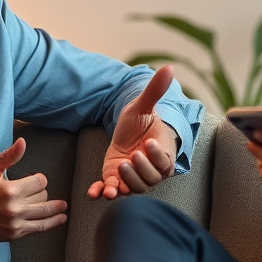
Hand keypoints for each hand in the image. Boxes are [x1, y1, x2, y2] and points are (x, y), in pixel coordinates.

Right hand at [0, 138, 67, 249]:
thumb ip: (7, 157)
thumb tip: (23, 142)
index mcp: (10, 189)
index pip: (39, 182)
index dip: (40, 179)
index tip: (36, 179)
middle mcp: (15, 207)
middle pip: (43, 196)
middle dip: (43, 191)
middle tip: (37, 191)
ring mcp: (16, 222)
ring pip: (45, 212)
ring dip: (56, 208)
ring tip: (64, 206)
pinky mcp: (15, 234)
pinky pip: (40, 228)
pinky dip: (53, 223)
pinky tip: (61, 218)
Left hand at [87, 65, 178, 199]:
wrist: (126, 134)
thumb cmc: (140, 122)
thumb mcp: (143, 106)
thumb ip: (154, 91)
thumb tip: (168, 68)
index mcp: (162, 155)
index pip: (164, 161)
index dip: (158, 156)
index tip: (149, 144)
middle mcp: (150, 171)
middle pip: (150, 179)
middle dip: (141, 170)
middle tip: (132, 156)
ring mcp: (133, 178)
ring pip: (133, 188)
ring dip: (125, 182)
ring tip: (118, 169)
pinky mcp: (116, 180)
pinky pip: (111, 190)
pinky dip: (102, 193)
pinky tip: (93, 193)